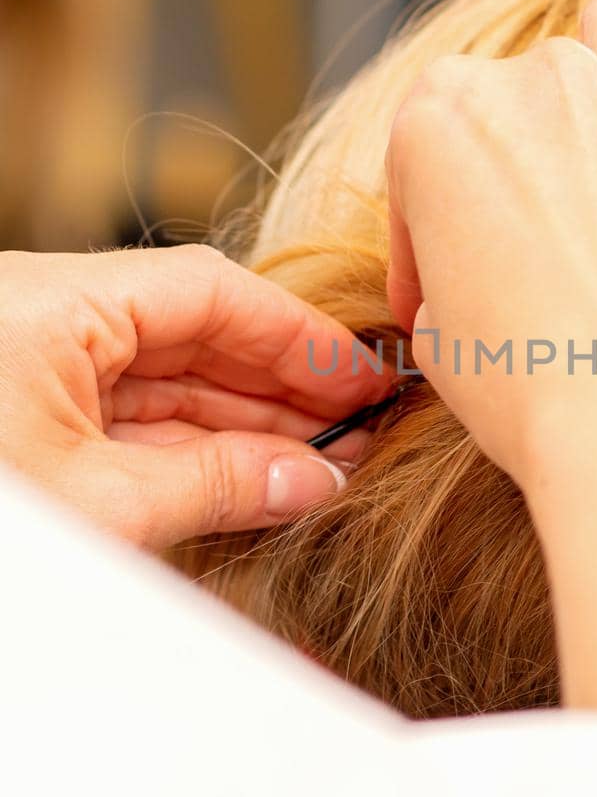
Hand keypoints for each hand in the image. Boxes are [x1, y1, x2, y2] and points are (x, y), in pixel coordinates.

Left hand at [0, 245, 392, 546]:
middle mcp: (43, 323)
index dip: (297, 335)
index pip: (208, 291)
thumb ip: (217, 484)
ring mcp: (34, 373)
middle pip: (193, 333)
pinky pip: (129, 423)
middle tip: (358, 434)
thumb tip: (313, 480)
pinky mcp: (26, 423)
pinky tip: (254, 479)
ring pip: (164, 382)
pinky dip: (193, 451)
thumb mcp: (100, 505)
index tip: (364, 379)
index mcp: (50, 305)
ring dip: (244, 423)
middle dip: (279, 386)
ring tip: (321, 466)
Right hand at [387, 0, 596, 484]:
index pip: (426, 150)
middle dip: (532, 162)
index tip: (455, 285)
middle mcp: (538, 81)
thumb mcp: (438, 333)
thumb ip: (446, 266)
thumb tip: (472, 270)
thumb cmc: (535, 389)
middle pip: (527, 88)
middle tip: (547, 252)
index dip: (436, 230)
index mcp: (440, 121)